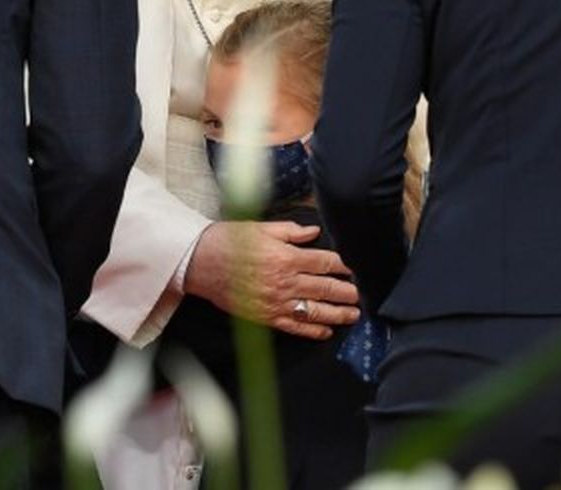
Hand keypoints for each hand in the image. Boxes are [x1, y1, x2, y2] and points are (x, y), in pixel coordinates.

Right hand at [184, 220, 360, 339]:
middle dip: (346, 292)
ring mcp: (276, 302)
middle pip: (325, 288)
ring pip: (315, 311)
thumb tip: (315, 232)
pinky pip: (295, 327)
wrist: (199, 262)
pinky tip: (326, 331)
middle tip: (361, 295)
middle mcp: (284, 282)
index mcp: (285, 257)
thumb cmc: (229, 241)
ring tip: (353, 314)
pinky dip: (312, 331)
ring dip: (337, 313)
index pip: (324, 262)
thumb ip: (291, 232)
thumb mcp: (261, 228)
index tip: (354, 268)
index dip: (342, 265)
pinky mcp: (265, 316)